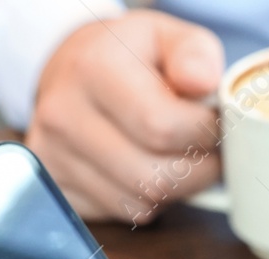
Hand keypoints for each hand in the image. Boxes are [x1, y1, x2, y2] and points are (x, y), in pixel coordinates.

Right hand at [28, 10, 223, 223]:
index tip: (215, 124)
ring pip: (144, 202)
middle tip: (207, 148)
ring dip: (177, 188)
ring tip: (177, 155)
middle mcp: (64, 116)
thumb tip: (204, 82)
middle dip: (198, 169)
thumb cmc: (125, 55)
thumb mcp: (166, 36)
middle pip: (155, 177)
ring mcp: (53, 157)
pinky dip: (150, 199)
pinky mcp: (58, 189)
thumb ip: (195, 53)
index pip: (163, 127)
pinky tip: (148, 168)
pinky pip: (126, 213)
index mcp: (93, 68)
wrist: (70, 72)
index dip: (205, 134)